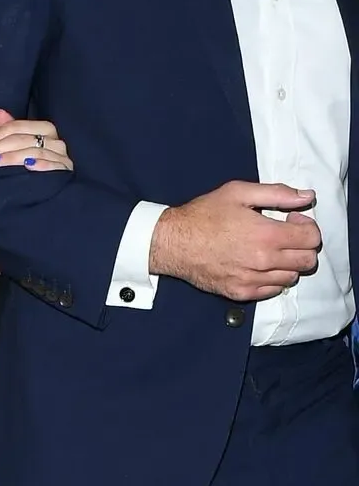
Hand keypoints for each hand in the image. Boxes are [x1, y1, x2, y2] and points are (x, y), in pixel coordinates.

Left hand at [0, 108, 72, 172]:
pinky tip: (26, 167)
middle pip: (22, 139)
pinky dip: (39, 165)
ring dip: (11, 157)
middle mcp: (55, 140)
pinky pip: (52, 165)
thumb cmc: (36, 166)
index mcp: (44, 129)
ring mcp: (61, 156)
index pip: (16, 127)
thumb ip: (10, 131)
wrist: (55, 191)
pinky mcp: (65, 171)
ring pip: (33, 152)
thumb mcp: (20, 148)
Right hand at [149, 179, 320, 299]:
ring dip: (288, 263)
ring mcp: (252, 280)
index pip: (312, 239)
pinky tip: (258, 264)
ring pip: (292, 277)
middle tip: (284, 236)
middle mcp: (263, 261)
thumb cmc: (203, 215)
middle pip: (307, 261)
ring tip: (269, 250)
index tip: (291, 221)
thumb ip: (277, 193)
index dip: (307, 227)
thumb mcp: (239, 192)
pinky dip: (272, 278)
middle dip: (302, 246)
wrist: (173, 243)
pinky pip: (272, 290)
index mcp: (267, 234)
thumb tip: (306, 197)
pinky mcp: (240, 292)